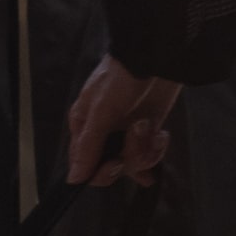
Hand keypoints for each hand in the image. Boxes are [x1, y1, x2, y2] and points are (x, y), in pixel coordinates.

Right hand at [65, 54, 179, 186]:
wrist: (157, 56)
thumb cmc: (120, 77)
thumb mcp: (101, 111)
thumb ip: (89, 145)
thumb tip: (73, 179)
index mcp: (84, 129)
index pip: (86, 166)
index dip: (102, 171)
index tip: (116, 163)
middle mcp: (104, 134)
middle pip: (113, 168)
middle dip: (129, 157)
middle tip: (138, 132)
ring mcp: (128, 133)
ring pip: (134, 162)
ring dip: (145, 149)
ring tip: (149, 125)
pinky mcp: (150, 129)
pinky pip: (151, 153)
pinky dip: (157, 149)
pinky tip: (162, 135)